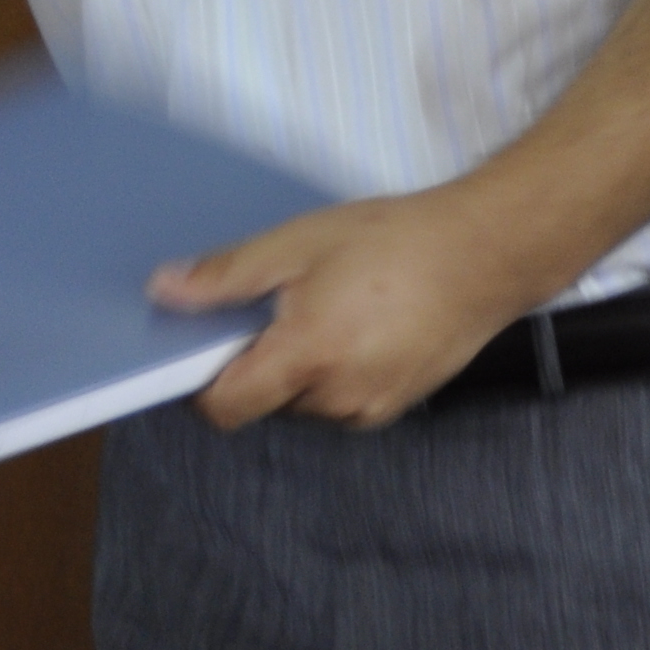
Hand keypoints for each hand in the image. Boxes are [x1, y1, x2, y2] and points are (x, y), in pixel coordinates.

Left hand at [150, 185, 556, 429]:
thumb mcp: (297, 244)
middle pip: (263, 400)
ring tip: (326, 305)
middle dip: (256, 360)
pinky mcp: (395, 404)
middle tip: (277, 303)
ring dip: (296, 366)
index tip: (203, 343)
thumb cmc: (394, 242)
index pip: (226, 407)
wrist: (484, 254)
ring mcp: (371, 407)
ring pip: (302, 401)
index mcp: (307, 357)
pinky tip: (354, 322)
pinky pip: (339, 399)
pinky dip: (331, 370)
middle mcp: (338, 398)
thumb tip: (165, 292)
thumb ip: (226, 276)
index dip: (202, 381)